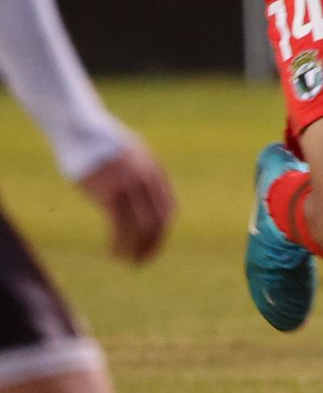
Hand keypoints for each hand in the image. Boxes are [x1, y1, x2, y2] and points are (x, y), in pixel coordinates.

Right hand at [77, 145, 175, 263]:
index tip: (154, 246)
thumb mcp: (136, 154)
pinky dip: (118, 243)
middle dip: (153, 246)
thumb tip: (154, 199)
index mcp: (156, 172)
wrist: (83, 131)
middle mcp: (147, 181)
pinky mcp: (108, 194)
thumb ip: (146, 175)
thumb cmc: (107, 144)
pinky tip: (113, 252)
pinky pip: (118, 226)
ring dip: (135, 249)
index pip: (169, 210)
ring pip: (140, 228)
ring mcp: (129, 188)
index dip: (163, 232)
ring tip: (128, 262)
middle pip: (158, 222)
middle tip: (143, 262)